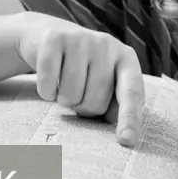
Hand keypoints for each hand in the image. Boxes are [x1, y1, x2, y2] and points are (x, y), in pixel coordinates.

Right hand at [17, 15, 145, 146]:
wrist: (49, 37)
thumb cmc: (83, 70)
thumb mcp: (105, 83)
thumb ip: (116, 105)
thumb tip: (124, 136)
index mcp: (126, 59)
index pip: (132, 93)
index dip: (130, 118)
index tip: (126, 141)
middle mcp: (107, 45)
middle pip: (95, 101)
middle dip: (83, 107)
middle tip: (79, 91)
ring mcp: (81, 39)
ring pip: (70, 94)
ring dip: (63, 99)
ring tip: (65, 83)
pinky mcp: (54, 39)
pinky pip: (48, 83)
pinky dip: (45, 90)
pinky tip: (50, 78)